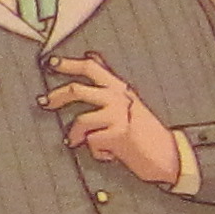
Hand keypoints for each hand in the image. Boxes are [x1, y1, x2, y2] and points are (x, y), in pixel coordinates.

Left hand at [43, 51, 184, 187]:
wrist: (170, 157)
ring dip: (75, 135)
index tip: (50, 62)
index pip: (92, 68)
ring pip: (80, 120)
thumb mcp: (129, 102)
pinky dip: (95, 152)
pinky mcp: (117, 133)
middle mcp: (119, 98)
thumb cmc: (146, 133)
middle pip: (77, 89)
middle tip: (44, 102)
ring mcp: (118, 114)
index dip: (68, 64)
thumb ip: (108, 83)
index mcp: (121, 89)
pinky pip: (90, 141)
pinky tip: (108, 155)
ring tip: (77, 142)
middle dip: (56, 97)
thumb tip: (90, 56)